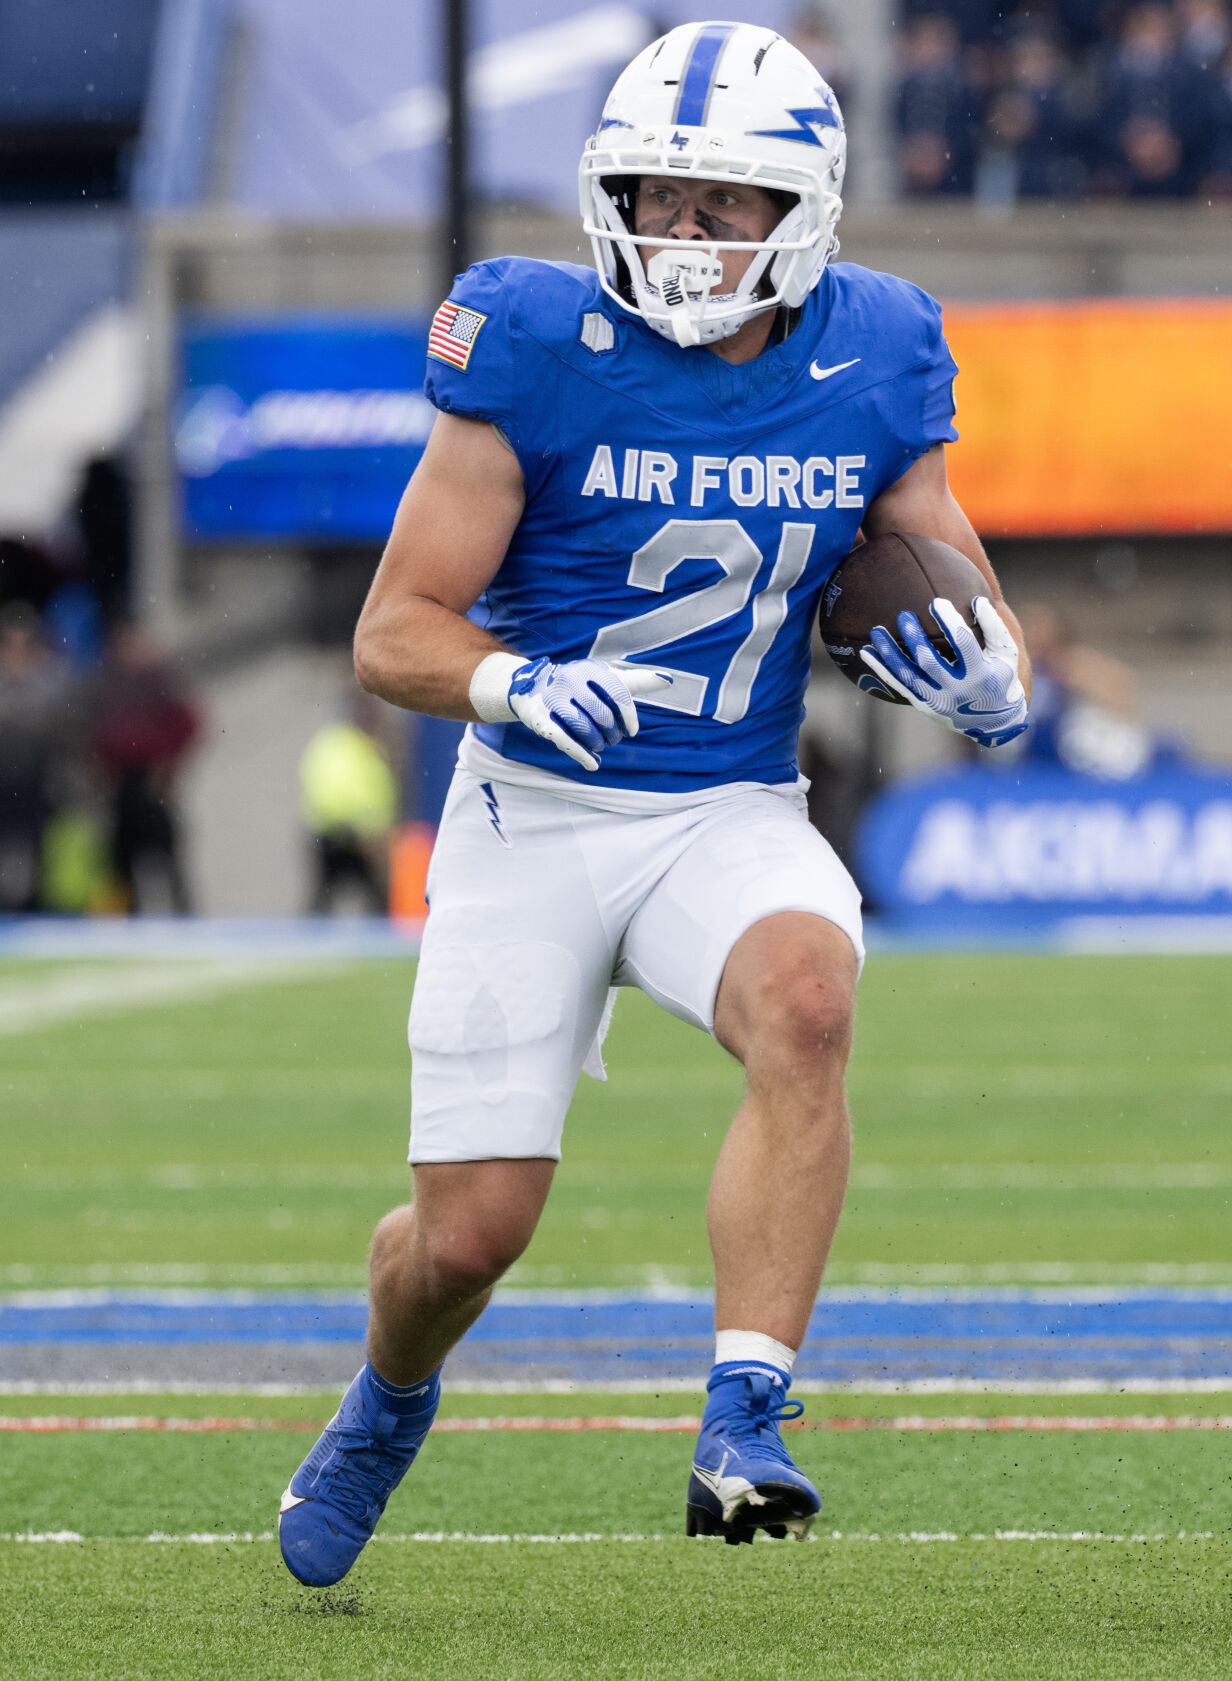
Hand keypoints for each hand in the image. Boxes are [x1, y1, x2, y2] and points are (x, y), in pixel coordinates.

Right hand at [470, 653, 671, 770]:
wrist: (532, 686)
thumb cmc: (579, 685)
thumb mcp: (605, 679)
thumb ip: (635, 681)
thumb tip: (668, 680)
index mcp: (590, 669)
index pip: (619, 695)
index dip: (629, 717)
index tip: (631, 731)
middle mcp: (571, 680)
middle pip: (602, 715)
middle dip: (611, 733)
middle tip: (612, 739)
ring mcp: (554, 699)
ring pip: (584, 729)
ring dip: (597, 744)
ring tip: (599, 745)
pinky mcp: (540, 718)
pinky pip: (565, 740)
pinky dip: (582, 755)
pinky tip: (593, 765)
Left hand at [859, 596, 1028, 748]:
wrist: (994, 721)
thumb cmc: (1001, 677)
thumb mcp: (1006, 654)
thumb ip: (993, 627)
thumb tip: (977, 600)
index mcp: (980, 674)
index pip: (963, 644)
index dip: (950, 622)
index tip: (937, 602)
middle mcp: (957, 690)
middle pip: (929, 661)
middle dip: (915, 638)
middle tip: (904, 616)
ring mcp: (938, 700)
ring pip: (908, 676)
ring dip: (890, 653)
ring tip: (876, 631)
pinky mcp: (924, 705)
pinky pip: (898, 686)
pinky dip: (882, 670)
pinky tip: (867, 652)